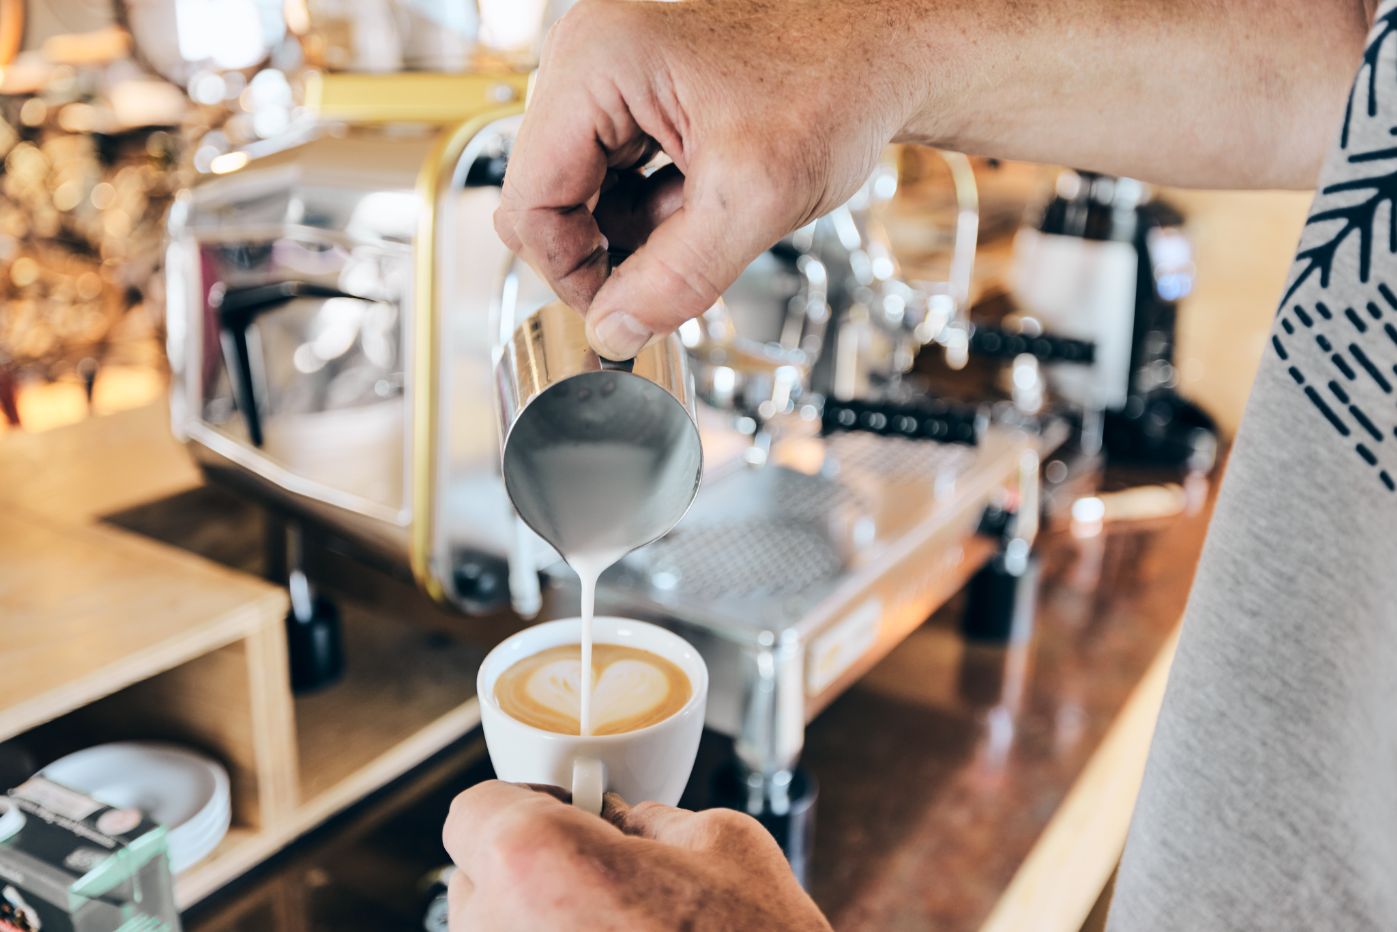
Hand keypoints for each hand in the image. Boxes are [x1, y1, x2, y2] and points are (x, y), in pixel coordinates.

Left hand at [442, 781, 831, 930]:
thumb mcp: (721, 843)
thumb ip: (651, 821)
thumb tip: (629, 828)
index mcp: (534, 861)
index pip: (472, 810)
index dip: (521, 803)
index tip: (561, 813)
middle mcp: (496, 930)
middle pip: (476, 879)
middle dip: (529, 870)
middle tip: (599, 877)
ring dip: (539, 924)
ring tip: (614, 931)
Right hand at [495, 0, 921, 358]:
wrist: (883, 52)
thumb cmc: (834, 86)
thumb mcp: (755, 201)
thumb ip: (677, 278)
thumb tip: (612, 332)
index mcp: (596, 63)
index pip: (530, 200)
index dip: (569, 271)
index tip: (619, 310)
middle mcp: (586, 58)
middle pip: (544, 196)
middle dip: (603, 249)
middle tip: (667, 274)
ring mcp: (607, 74)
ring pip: (578, 193)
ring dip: (633, 229)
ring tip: (705, 216)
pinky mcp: (633, 93)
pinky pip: (611, 176)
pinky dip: (652, 207)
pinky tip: (703, 196)